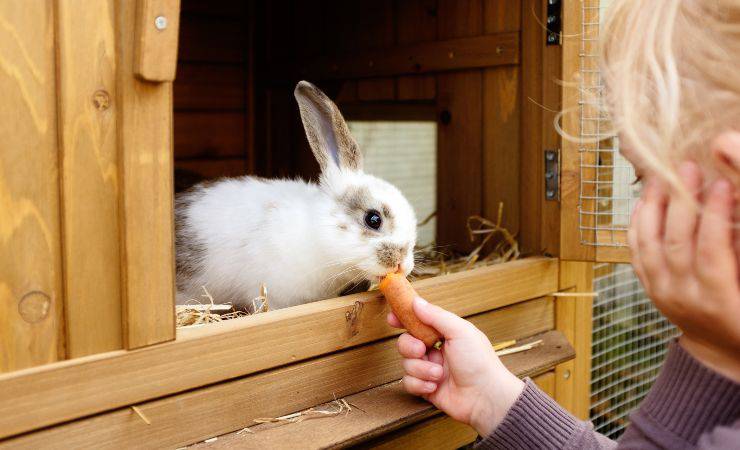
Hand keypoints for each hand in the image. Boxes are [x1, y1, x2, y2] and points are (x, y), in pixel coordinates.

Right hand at [387, 298, 523, 436]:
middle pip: (406, 342)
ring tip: (439, 374)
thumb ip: (436, 315)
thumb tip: (416, 302)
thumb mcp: (460, 331)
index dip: (404, 318)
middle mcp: (436, 350)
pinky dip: (420, 384)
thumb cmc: (480, 362)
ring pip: (406, 363)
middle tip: (421, 349)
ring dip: (421, 369)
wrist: (486, 397)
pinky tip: (435, 386)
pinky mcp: (426, 388)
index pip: (419, 322)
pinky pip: (409, 382)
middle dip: (409, 346)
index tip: (392, 318)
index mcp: (445, 334)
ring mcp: (430, 369)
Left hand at [629, 161, 739, 381]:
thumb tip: (733, 210)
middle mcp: (684, 299)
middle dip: (681, 201)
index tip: (722, 183)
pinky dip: (638, 225)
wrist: (725, 350)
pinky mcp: (649, 289)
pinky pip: (636, 253)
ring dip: (654, 206)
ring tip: (663, 175)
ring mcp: (661, 294)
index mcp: (719, 302)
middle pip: (675, 242)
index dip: (715, 216)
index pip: (712, 252)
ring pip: (648, 244)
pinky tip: (643, 201)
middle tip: (689, 167)